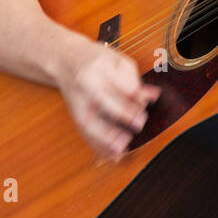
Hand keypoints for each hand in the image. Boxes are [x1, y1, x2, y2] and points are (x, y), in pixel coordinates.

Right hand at [57, 39, 160, 162]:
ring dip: (106, 138)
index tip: (147, 102)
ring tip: (123, 147)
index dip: (135, 95)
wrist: (65, 61)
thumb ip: (135, 79)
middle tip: (139, 123)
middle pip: (102, 100)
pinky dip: (100, 148)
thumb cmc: (96, 60)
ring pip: (89, 122)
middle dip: (122, 114)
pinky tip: (114, 156)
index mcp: (99, 67)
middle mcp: (85, 85)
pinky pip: (85, 134)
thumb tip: (152, 96)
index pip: (118, 82)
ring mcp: (77, 103)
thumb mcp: (118, 60)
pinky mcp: (74, 116)